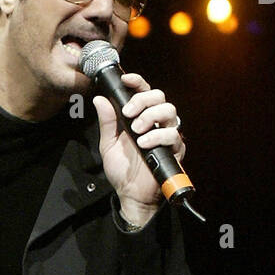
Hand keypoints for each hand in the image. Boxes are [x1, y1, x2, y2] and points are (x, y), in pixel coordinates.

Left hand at [94, 75, 184, 225]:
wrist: (130, 195)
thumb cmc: (122, 170)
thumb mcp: (108, 144)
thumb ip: (107, 122)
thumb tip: (99, 99)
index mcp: (141, 117)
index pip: (144, 91)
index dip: (137, 82)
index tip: (126, 80)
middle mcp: (156, 122)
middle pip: (159, 96)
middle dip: (143, 100)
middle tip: (128, 113)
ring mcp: (167, 135)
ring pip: (169, 110)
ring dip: (151, 115)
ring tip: (136, 130)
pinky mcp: (175, 150)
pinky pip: (173, 135)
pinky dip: (157, 136)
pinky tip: (144, 143)